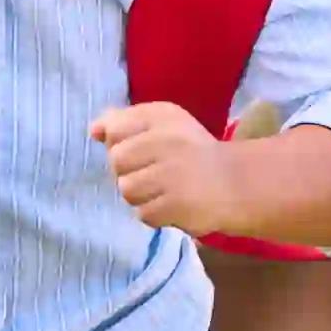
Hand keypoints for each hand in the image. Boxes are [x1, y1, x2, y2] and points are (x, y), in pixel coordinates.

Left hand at [94, 99, 246, 239]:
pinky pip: (143, 213)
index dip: (121, 144)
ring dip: (141, 196)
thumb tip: (94, 130)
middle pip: (116, 161)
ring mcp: (172, 173)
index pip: (115, 129)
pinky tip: (172, 205)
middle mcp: (167, 140)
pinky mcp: (177, 204)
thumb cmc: (191, 152)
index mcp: (162, 116)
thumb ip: (124, 122)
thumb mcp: (162, 125)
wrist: (236, 183)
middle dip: (128, 172)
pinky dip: (155, 214)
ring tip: (163, 191)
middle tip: (153, 174)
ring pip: (127, 189)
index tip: (143, 151)